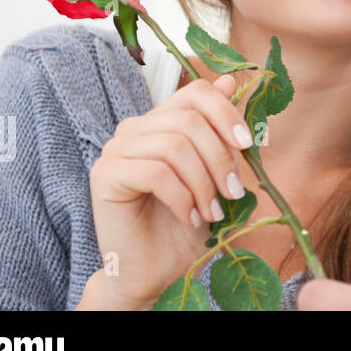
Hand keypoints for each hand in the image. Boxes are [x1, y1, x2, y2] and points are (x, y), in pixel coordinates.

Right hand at [84, 73, 253, 308]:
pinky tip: (189, 218)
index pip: (196, 92)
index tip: (246, 144)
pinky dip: (182, 198)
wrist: (155, 269)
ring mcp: (116, 150)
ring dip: (203, 183)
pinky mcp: (104, 175)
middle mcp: (135, 128)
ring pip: (174, 146)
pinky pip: (156, 173)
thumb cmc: (187, 223)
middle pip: (189, 120)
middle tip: (234, 193)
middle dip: (220, 158)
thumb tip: (230, 81)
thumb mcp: (216, 174)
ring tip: (212, 212)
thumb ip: (222, 134)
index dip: (225, 112)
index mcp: (161, 121)